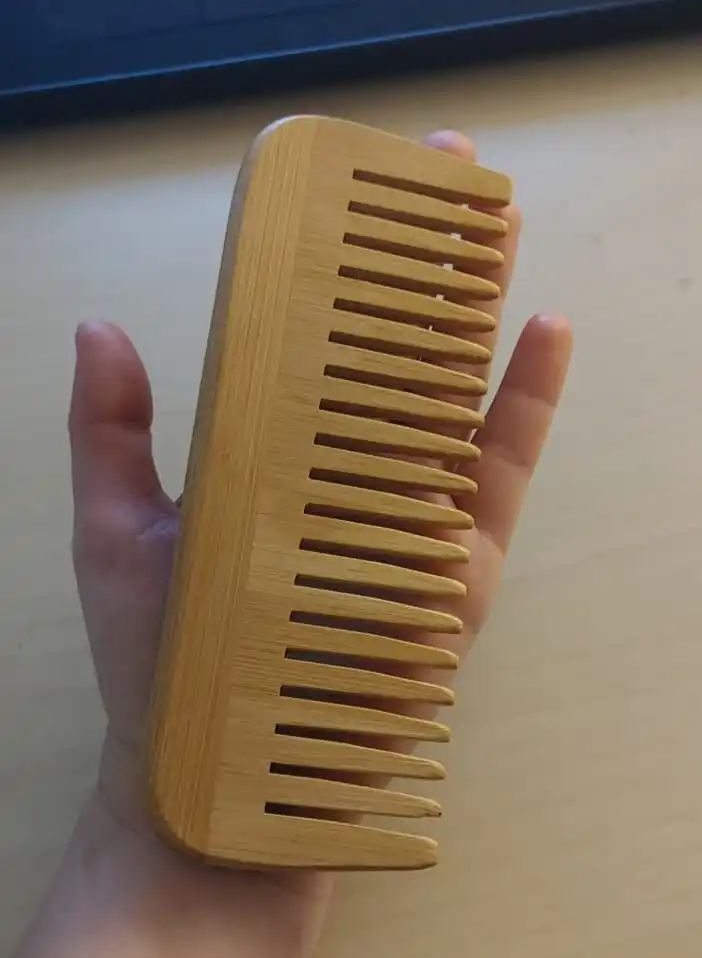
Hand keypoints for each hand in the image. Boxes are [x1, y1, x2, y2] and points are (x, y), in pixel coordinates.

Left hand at [69, 131, 570, 893]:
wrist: (213, 792)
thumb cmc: (161, 674)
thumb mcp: (119, 539)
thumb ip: (112, 438)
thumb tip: (100, 326)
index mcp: (269, 458)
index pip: (311, 338)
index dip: (335, 260)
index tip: (356, 183)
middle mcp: (341, 477)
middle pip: (392, 347)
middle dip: (423, 254)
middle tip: (452, 165)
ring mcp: (403, 520)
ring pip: (450, 392)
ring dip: (476, 302)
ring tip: (499, 219)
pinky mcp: (450, 573)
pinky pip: (496, 477)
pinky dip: (523, 405)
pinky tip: (541, 331)